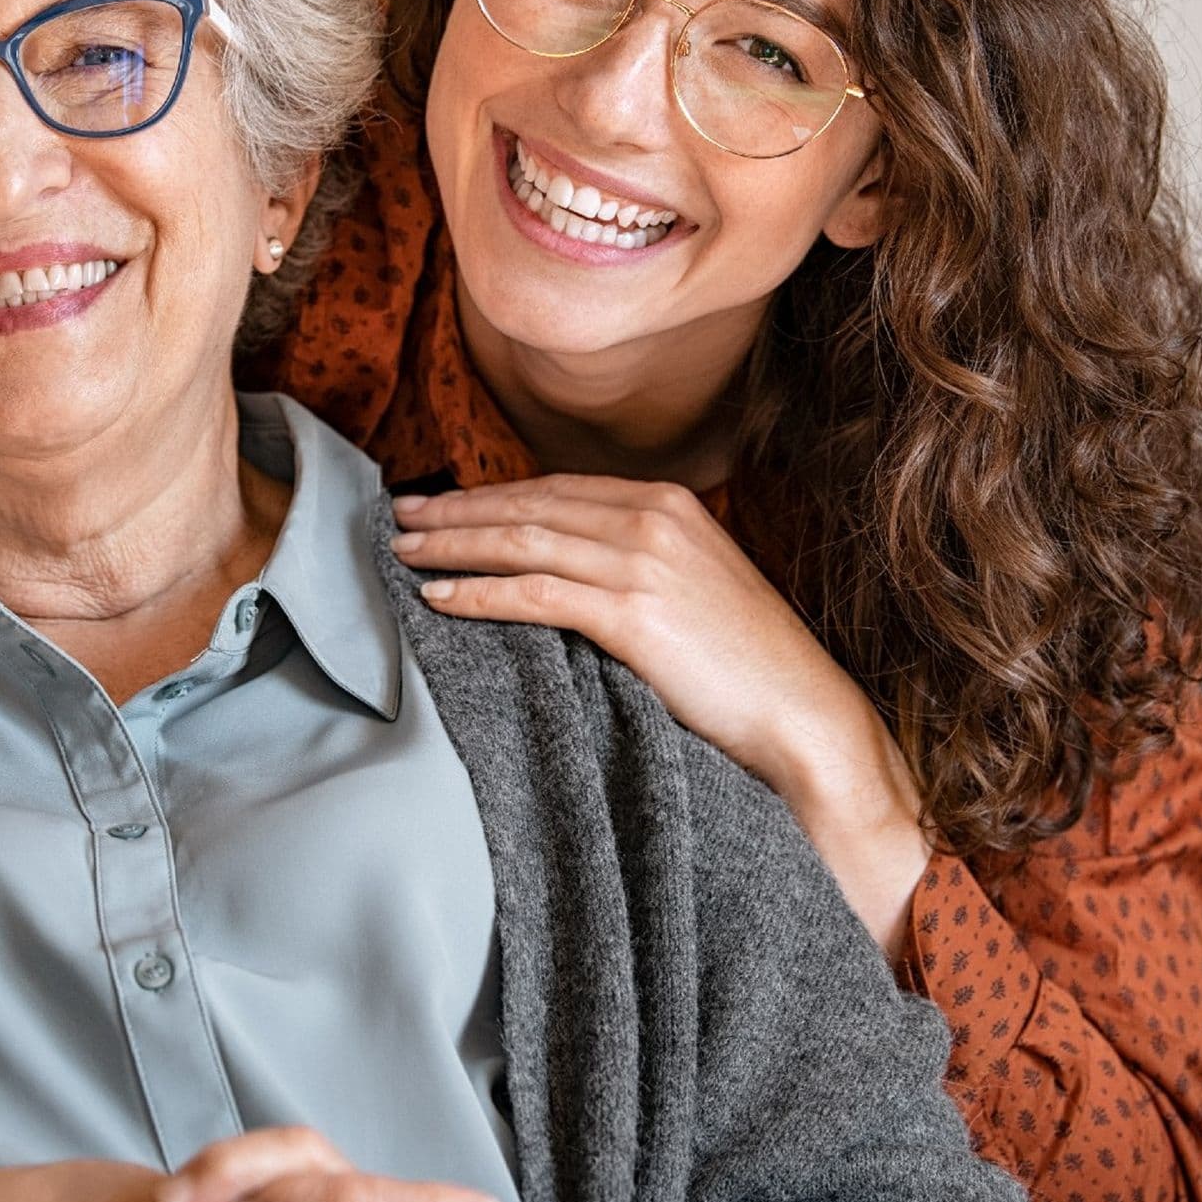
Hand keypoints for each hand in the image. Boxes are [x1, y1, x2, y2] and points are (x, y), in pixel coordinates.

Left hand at [391, 476, 931, 956]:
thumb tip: (561, 560)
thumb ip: (632, 557)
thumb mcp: (691, 583)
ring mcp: (642, 562)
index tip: (442, 503)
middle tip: (400, 516)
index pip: (554, 489)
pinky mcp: (633, 614)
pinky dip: (480, 592)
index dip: (490, 494)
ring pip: (522, 542)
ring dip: (453, 545)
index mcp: (666, 502)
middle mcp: (652, 518)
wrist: (801, 711)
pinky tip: (441, 597)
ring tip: (403, 553)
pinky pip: (535, 594)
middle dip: (456, 511)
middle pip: (528, 507)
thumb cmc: (745, 661)